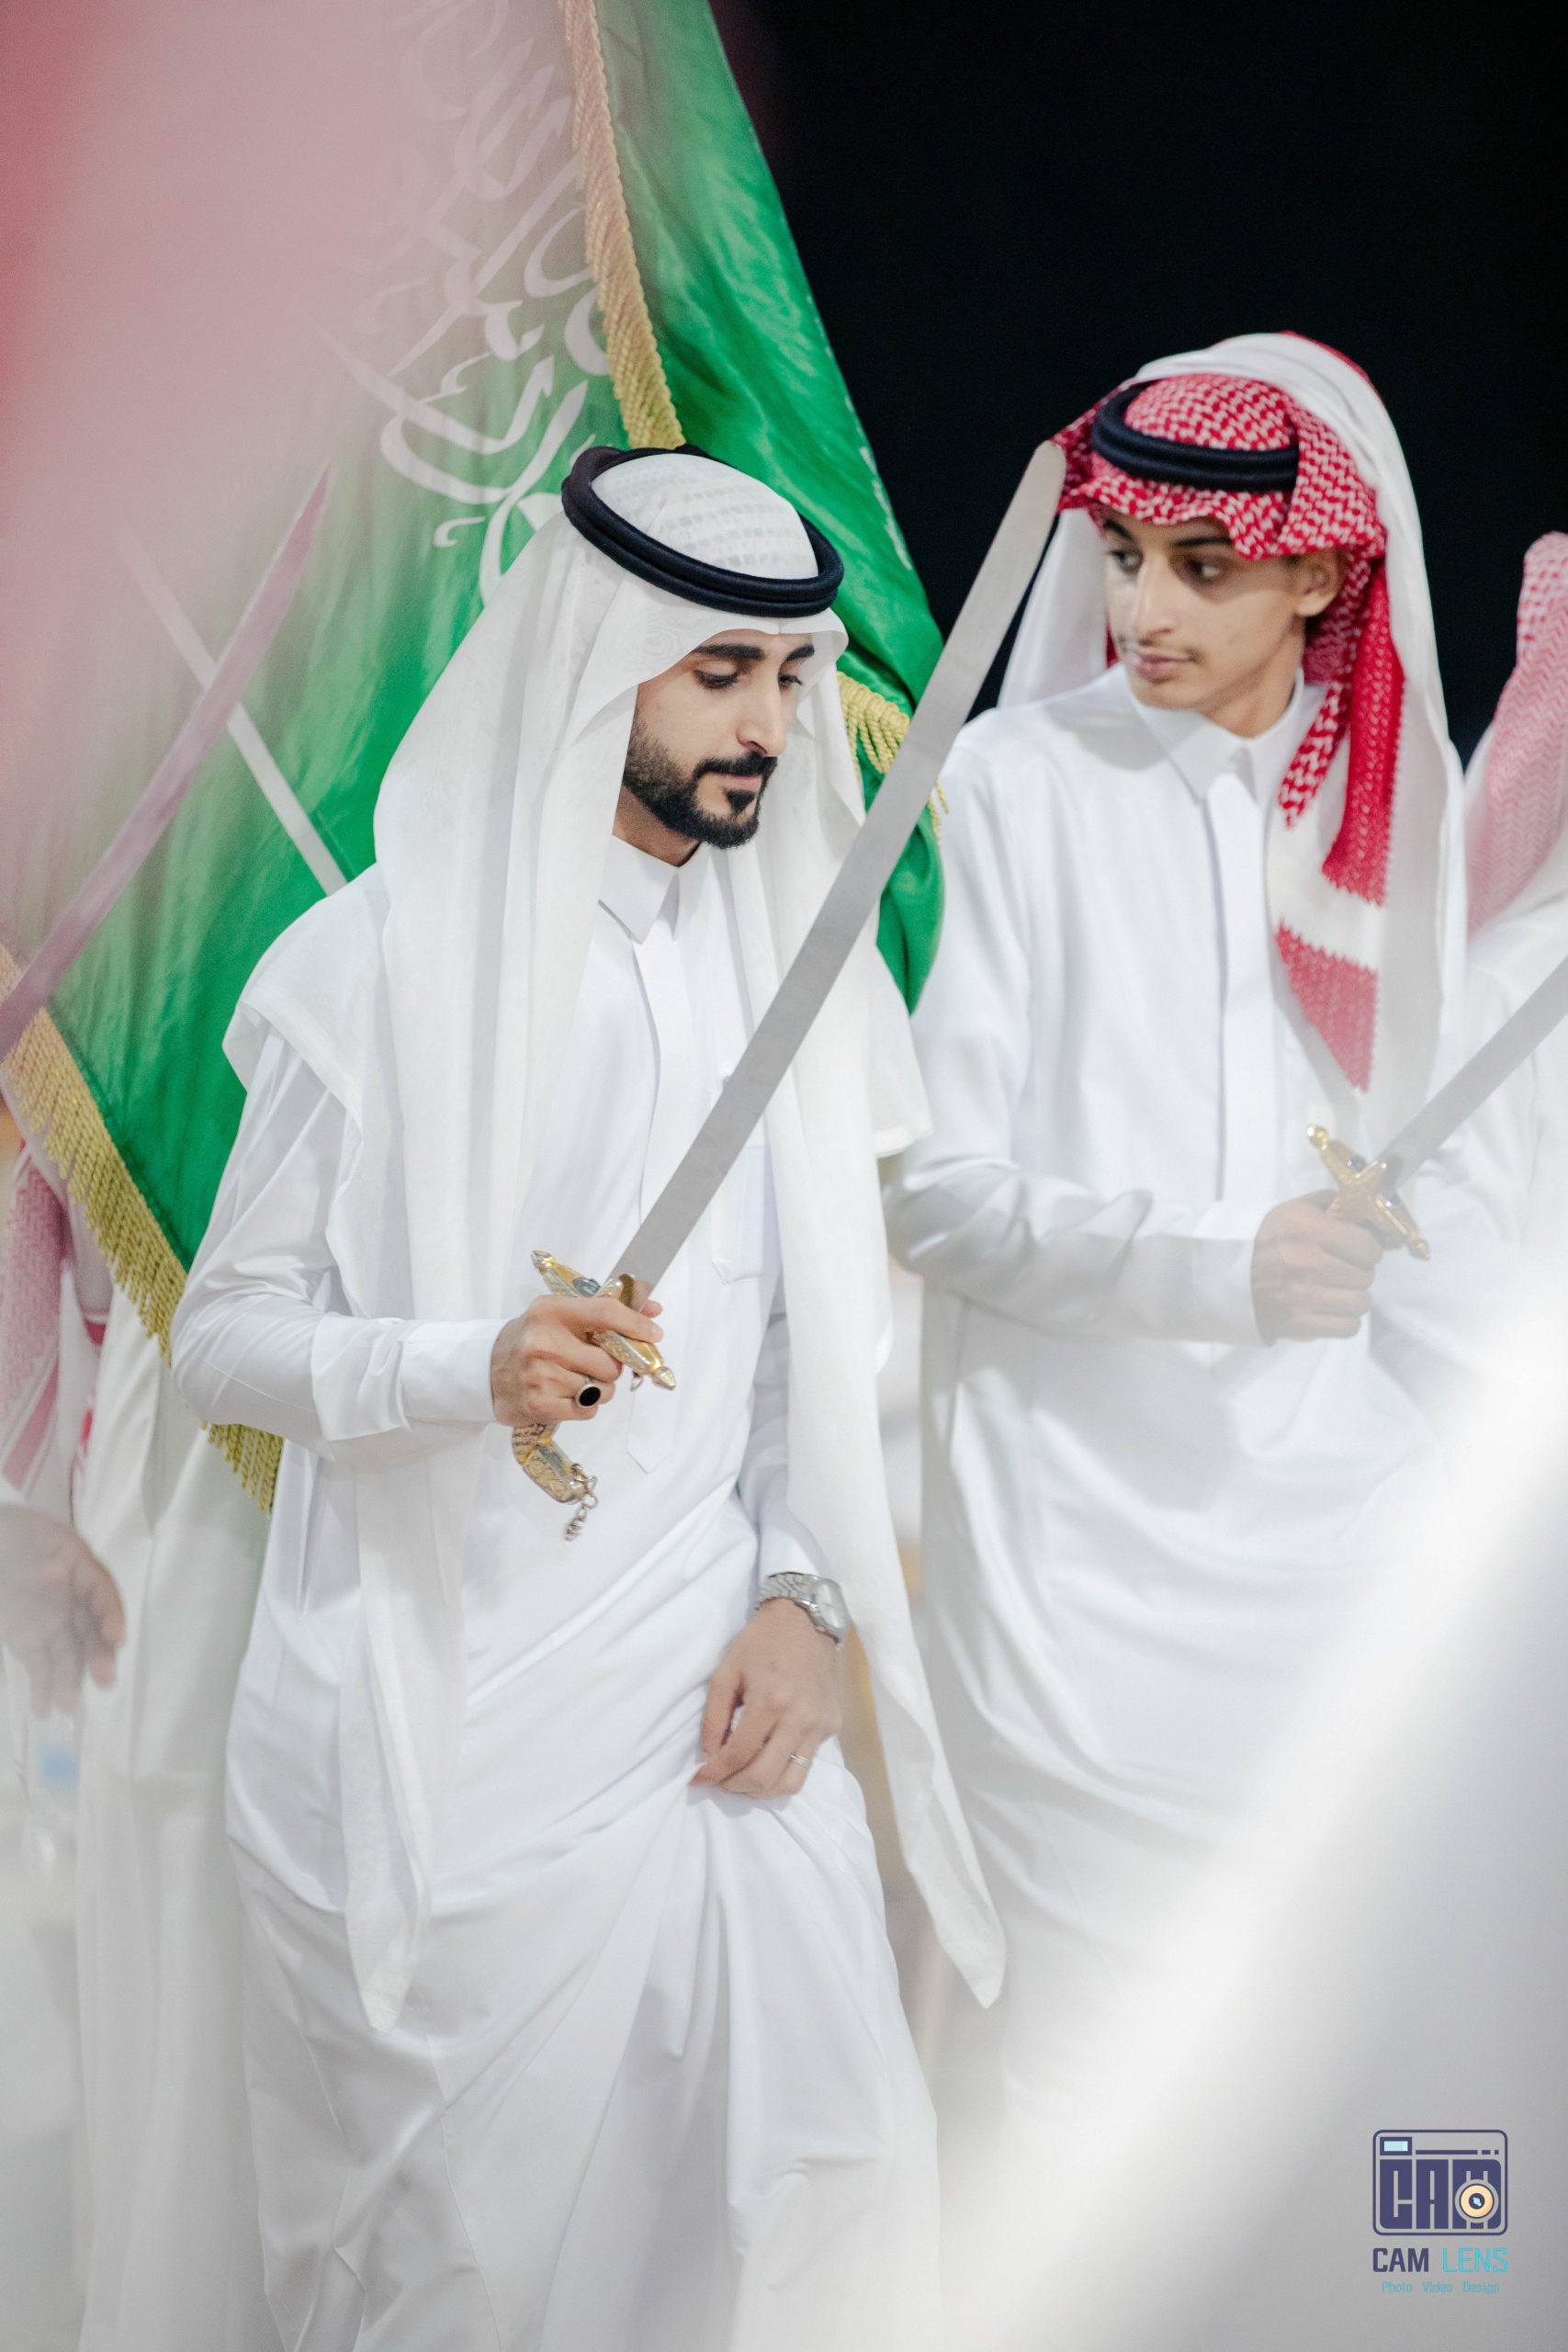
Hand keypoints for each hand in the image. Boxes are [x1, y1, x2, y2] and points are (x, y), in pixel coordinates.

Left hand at [0, 1506, 125, 1714]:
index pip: (101, 1593)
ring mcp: (50, 1622)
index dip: (110, 1616)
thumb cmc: (11, 1533)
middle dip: (99, 1655)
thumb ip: (47, 1558)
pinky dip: (43, 1688)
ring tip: (66, 1706)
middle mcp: (70, 1599)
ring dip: (70, 1680)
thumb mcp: (32, 1533)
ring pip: (67, 1654)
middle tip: (104, 1678)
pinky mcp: (27, 1640)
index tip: (116, 1637)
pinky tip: (43, 1709)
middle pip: (90, 1630)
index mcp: (77, 1567)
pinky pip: (40, 1665)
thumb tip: (56, 1575)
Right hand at [489, 1288, 662, 1424]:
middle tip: (593, 1363)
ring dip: (597, 1388)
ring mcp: (540, 1375)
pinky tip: (564, 1394)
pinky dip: (584, 1405)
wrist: (483, 1370)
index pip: (605, 1313)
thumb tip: (653, 1310)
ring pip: (602, 1389)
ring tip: (572, 1378)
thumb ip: (606, 1312)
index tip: (654, 1333)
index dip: (636, 1324)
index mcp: (551, 1311)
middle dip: (611, 1366)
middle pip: (609, 1361)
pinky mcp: (540, 1404)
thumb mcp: (560, 1316)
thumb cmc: (530, 1340)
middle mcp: (543, 1341)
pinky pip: (588, 1409)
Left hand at [693, 1597, 841, 1797]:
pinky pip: (806, 1764)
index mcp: (770, 1701)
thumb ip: (713, 1718)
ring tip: (742, 1778)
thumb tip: (709, 1756)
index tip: (698, 1778)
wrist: (806, 1621)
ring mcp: (820, 1726)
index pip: (738, 1755)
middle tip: (719, 1781)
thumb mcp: (726, 1672)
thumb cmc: (761, 1642)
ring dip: (761, 1789)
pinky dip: (782, 1771)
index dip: (714, 1773)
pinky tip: (767, 1758)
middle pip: (764, 1777)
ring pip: (790, 1783)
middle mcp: (799, 1718)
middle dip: (734, 1786)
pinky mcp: (832, 1727)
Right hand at [1251, 1190, 1384, 1342]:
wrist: (1222, 1274)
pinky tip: (1327, 1309)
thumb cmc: (1264, 1239)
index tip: (1355, 1251)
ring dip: (1351, 1298)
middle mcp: (1308, 1262)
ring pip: (1361, 1304)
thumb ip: (1333, 1204)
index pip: (1368, 1247)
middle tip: (1338, 1270)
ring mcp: (1303, 1296)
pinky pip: (1348, 1327)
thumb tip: (1370, 1214)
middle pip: (1366, 1277)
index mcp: (1310, 1229)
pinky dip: (1342, 1320)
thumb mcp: (1295, 1209)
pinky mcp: (1298, 1323)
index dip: (1367, 1249)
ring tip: (1332, 1291)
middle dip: (1357, 1273)